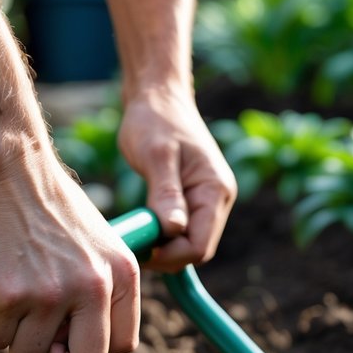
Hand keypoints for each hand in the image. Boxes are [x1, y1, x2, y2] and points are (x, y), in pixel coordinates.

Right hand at [0, 151, 139, 352]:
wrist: (13, 171)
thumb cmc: (52, 209)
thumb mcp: (100, 246)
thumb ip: (101, 292)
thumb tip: (84, 347)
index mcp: (123, 275)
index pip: (125, 345)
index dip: (95, 349)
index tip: (75, 338)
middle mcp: (94, 287)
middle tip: (42, 338)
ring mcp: (52, 294)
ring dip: (17, 336)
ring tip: (15, 299)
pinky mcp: (11, 295)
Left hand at [118, 90, 236, 272]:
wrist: (158, 96)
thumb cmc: (155, 119)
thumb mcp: (157, 155)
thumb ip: (166, 193)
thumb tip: (173, 231)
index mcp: (215, 190)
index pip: (200, 246)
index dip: (171, 256)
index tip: (139, 250)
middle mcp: (218, 199)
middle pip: (197, 249)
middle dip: (167, 255)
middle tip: (134, 245)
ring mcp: (207, 200)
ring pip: (189, 243)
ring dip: (164, 247)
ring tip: (136, 235)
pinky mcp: (194, 200)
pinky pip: (182, 231)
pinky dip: (163, 236)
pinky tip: (143, 229)